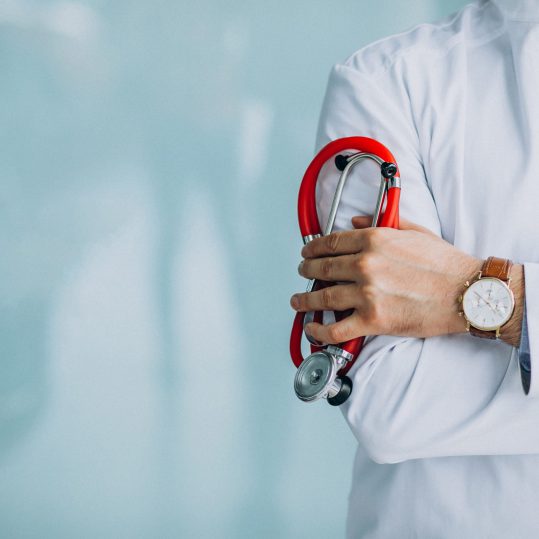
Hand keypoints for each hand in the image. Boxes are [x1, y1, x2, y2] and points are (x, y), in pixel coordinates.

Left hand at [290, 215, 483, 344]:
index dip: (314, 248)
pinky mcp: (373, 321)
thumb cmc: (445, 264)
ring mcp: (367, 294)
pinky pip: (336, 329)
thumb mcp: (414, 232)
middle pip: (322, 268)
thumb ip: (383, 223)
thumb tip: (356, 221)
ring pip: (323, 298)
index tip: (307, 251)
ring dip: (305, 300)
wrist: (466, 293)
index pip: (332, 242)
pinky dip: (319, 331)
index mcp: (374, 240)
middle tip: (302, 272)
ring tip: (298, 301)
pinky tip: (312, 329)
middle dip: (306, 270)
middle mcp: (365, 265)